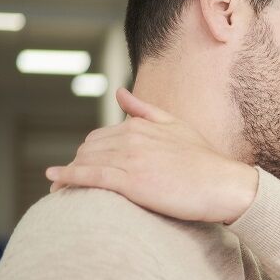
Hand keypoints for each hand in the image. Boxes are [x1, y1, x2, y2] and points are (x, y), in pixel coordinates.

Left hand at [47, 88, 257, 223]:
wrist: (224, 185)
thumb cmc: (205, 160)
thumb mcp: (176, 126)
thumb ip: (144, 110)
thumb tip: (119, 93)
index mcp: (139, 126)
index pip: (99, 137)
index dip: (89, 153)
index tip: (84, 166)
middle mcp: (131, 139)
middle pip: (88, 149)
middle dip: (76, 163)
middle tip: (67, 181)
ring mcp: (130, 160)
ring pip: (86, 162)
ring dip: (67, 173)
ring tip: (57, 187)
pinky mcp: (130, 181)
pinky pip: (90, 177)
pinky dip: (69, 177)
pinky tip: (55, 181)